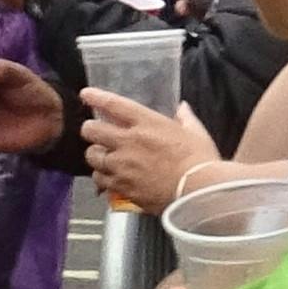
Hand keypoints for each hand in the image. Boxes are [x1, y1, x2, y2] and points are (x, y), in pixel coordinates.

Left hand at [79, 90, 214, 208]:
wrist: (198, 194)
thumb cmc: (200, 161)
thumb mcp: (196, 133)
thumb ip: (186, 118)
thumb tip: (182, 107)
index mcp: (146, 123)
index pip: (113, 104)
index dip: (96, 97)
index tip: (86, 94)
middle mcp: (128, 141)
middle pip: (92, 130)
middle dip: (90, 130)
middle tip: (95, 133)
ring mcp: (122, 165)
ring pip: (92, 156)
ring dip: (95, 155)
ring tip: (102, 157)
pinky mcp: (121, 186)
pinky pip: (100, 180)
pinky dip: (102, 178)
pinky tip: (108, 179)